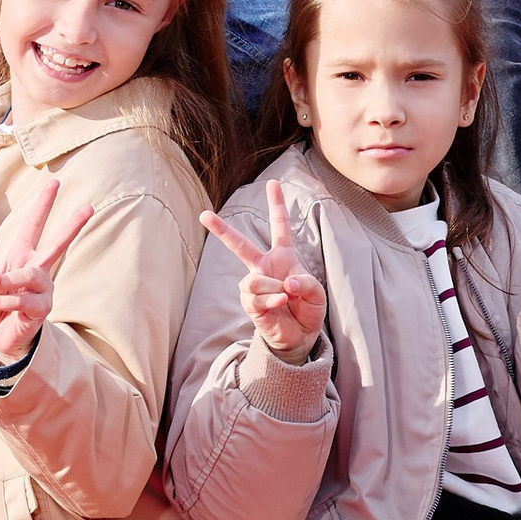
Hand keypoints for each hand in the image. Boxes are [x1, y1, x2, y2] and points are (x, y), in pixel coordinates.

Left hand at [0, 173, 93, 364]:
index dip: (42, 205)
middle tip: (89, 207)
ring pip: (30, 275)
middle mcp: (36, 269)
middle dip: (72, 225)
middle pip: (57, 244)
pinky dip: (2, 301)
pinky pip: (21, 300)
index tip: (54, 182)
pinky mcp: (42, 309)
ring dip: (9, 281)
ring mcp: (43, 289)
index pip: (33, 226)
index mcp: (21, 256)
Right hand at [201, 178, 326, 361]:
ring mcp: (255, 285)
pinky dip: (272, 300)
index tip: (273, 182)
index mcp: (283, 256)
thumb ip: (306, 282)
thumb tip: (285, 281)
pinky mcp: (250, 304)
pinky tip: (282, 302)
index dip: (276, 204)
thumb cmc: (307, 309)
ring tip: (285, 296)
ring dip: (272, 287)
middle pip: (240, 245)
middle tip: (204, 215)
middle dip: (221, 229)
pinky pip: (255, 297)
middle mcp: (264, 266)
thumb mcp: (316, 292)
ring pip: (252, 280)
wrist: (299, 336)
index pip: (279, 226)